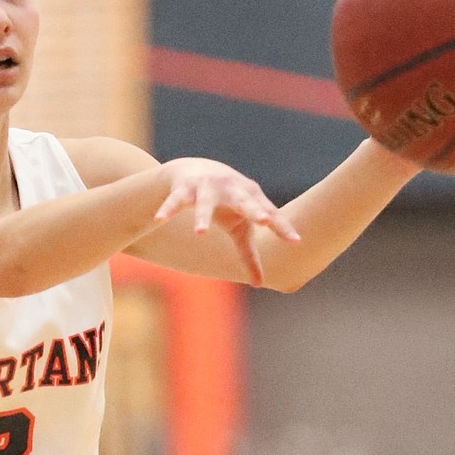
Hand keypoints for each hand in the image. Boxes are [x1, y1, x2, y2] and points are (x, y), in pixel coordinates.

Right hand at [153, 157, 299, 283]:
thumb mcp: (238, 228)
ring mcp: (207, 187)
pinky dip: (167, 210)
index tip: (295, 241)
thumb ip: (249, 254)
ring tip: (200, 234)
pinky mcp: (184, 188)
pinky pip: (176, 201)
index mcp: (250, 197)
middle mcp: (231, 189)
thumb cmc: (225, 203)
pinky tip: (159, 220)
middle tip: (263, 221)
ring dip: (202, 217)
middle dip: (253, 209)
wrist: (194, 169)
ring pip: (205, 204)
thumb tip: (261, 284)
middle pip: (244, 201)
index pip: (268, 213)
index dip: (281, 227)